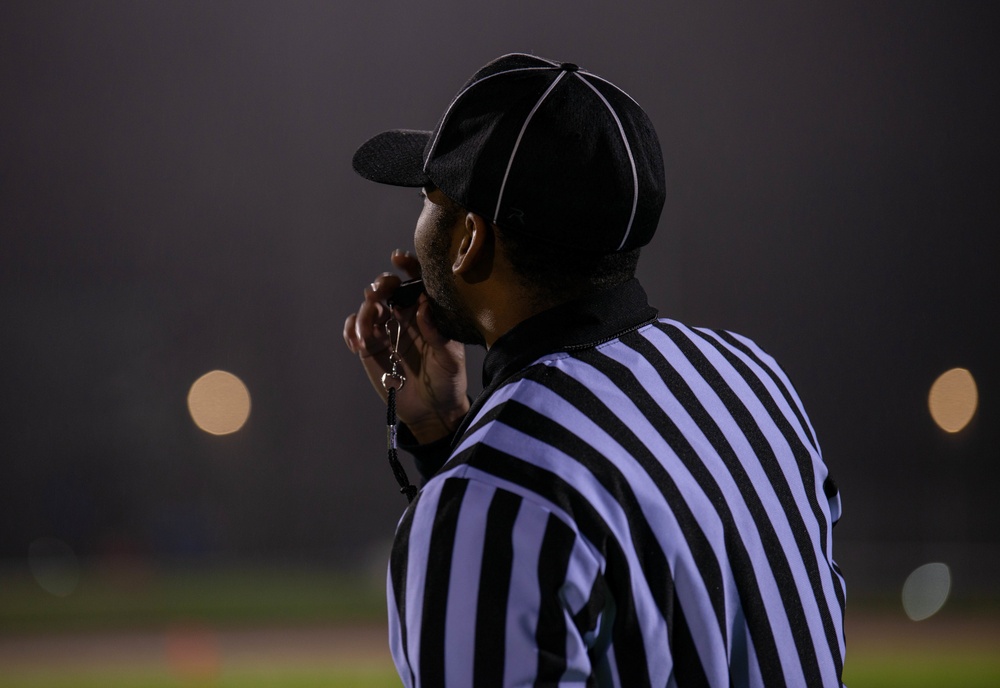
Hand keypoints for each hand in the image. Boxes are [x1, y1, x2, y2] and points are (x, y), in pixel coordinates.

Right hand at [344, 250, 470, 443]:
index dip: (407, 265)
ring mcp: (386, 330)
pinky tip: (357, 343)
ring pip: (369, 307)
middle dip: (381, 284)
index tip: (398, 259)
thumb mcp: (450, 358)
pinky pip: (354, 329)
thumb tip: (424, 307)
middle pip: (388, 287)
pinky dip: (351, 330)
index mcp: (427, 311)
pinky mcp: (369, 347)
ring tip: (366, 333)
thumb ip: (438, 333)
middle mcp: (405, 315)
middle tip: (377, 292)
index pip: (417, 280)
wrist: (432, 411)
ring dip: (364, 312)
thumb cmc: (448, 381)